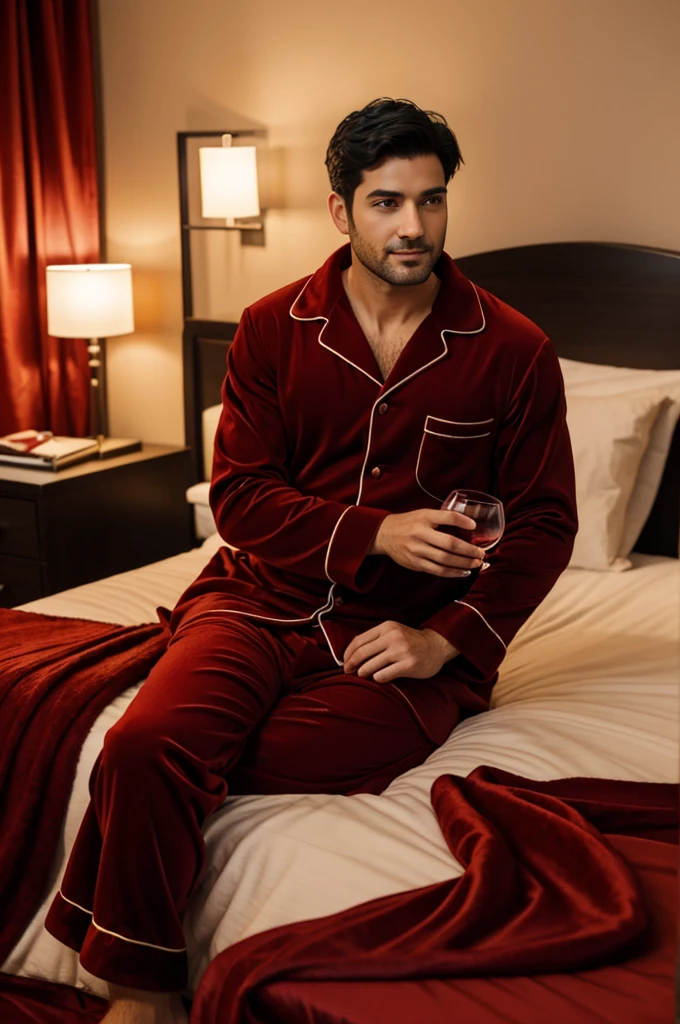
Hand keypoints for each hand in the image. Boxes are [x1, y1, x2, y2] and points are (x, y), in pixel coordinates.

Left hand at [343, 621, 458, 682]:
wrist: (436, 646)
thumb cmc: (411, 641)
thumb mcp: (393, 632)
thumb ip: (376, 639)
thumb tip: (352, 654)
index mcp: (386, 627)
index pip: (358, 640)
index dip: (348, 653)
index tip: (344, 661)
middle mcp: (393, 637)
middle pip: (361, 653)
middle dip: (351, 664)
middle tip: (348, 671)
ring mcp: (401, 651)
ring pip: (370, 666)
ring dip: (363, 672)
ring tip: (363, 674)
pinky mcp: (408, 665)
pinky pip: (383, 675)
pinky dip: (377, 678)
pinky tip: (379, 677)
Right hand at [369, 509, 483, 577]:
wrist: (384, 534)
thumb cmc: (409, 523)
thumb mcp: (425, 513)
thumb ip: (443, 518)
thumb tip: (469, 523)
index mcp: (424, 518)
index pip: (447, 517)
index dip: (462, 521)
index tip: (474, 526)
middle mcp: (420, 534)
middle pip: (449, 544)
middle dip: (469, 551)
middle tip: (481, 553)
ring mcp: (417, 551)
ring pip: (445, 560)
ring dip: (463, 564)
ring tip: (475, 564)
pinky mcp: (415, 564)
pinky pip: (437, 570)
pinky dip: (452, 572)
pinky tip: (463, 572)